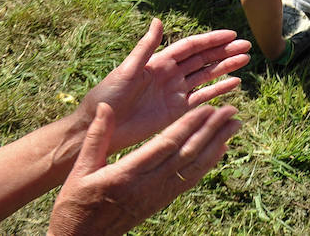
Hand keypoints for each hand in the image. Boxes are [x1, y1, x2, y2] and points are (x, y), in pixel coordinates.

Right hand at [48, 102, 240, 235]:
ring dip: (217, 144)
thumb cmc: (75, 204)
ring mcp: (157, 195)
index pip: (165, 145)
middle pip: (186, 153)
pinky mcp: (162, 202)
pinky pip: (190, 180)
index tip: (208, 108)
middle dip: (212, 130)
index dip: (189, 126)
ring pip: (194, 166)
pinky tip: (221, 149)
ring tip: (235, 125)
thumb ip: (97, 137)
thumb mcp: (80, 169)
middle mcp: (147, 185)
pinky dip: (208, 164)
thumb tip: (105, 106)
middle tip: (232, 110)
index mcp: (126, 173)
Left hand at [76, 18, 249, 153]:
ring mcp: (175, 92)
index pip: (192, 47)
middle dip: (224, 51)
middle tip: (246, 46)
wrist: (99, 127)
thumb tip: (158, 20)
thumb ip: (145, 48)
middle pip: (204, 59)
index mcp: (159, 62)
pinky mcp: (177, 111)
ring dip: (225, 67)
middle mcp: (171, 74)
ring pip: (207, 76)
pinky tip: (235, 83)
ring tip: (245, 60)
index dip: (212, 40)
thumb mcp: (126, 70)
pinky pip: (203, 97)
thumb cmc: (107, 97)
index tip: (232, 35)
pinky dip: (219, 90)